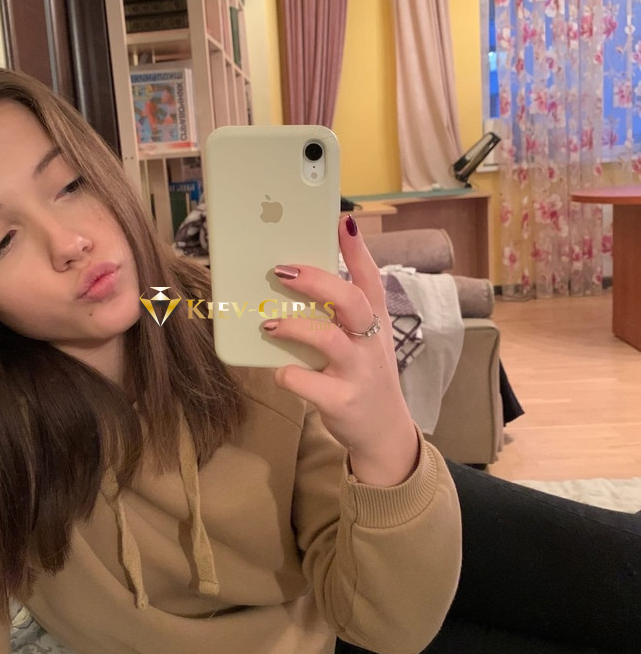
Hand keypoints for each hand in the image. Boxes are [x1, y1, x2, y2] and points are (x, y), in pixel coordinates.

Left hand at [262, 214, 418, 486]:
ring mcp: (359, 372)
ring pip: (329, 339)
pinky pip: (310, 383)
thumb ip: (336, 314)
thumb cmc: (362, 376)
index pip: (370, 279)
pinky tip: (278, 371)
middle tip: (283, 271)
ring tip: (269, 323)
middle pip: (352, 301)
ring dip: (296, 327)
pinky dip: (289, 374)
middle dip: (318, 281)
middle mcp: (371, 343)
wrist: (383, 432)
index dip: (358, 250)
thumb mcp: (362, 341)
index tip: (343, 222)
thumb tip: (295, 281)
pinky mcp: (342, 401)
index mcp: (374, 322)